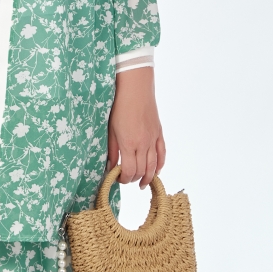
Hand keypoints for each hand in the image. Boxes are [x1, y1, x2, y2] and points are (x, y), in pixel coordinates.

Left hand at [106, 67, 165, 187]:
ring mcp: (153, 139)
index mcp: (129, 143)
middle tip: (126, 180)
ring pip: (154, 165)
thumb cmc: (118, 105)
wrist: (135, 87)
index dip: (124, 179)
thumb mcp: (110, 129)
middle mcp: (143, 144)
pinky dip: (160, 165)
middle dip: (134, 179)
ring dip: (148, 177)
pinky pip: (162, 153)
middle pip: (142, 170)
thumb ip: (112, 149)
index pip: (130, 171)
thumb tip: (111, 166)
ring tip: (142, 184)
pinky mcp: (159, 132)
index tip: (118, 179)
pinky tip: (156, 171)